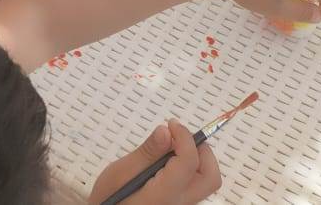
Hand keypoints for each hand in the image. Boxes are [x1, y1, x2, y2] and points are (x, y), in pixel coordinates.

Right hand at [89, 120, 220, 204]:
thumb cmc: (110, 198)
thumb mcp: (119, 173)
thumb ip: (146, 153)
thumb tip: (166, 131)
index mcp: (164, 195)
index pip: (189, 162)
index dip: (185, 138)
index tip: (171, 124)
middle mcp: (179, 204)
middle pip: (210, 178)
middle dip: (202, 151)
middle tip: (180, 136)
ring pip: (204, 183)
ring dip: (196, 159)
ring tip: (171, 147)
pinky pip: (193, 186)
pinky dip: (189, 169)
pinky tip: (167, 162)